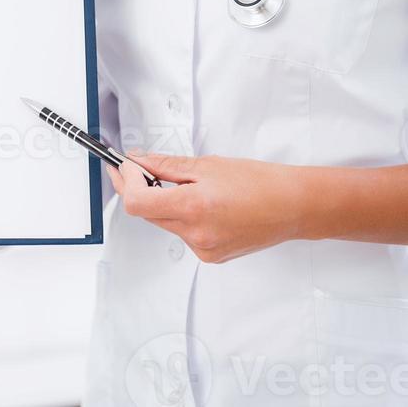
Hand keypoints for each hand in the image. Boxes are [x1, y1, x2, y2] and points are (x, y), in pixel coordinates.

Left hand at [107, 152, 307, 262]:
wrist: (292, 206)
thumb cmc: (258, 182)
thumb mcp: (208, 165)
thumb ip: (167, 166)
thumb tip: (138, 162)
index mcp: (194, 207)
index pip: (137, 202)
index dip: (125, 181)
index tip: (125, 166)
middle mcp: (195, 234)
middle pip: (148, 213)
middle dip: (139, 189)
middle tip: (137, 168)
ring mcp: (203, 249)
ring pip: (165, 223)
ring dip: (163, 202)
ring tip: (185, 184)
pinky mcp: (210, 256)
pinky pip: (183, 233)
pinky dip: (183, 216)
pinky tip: (203, 203)